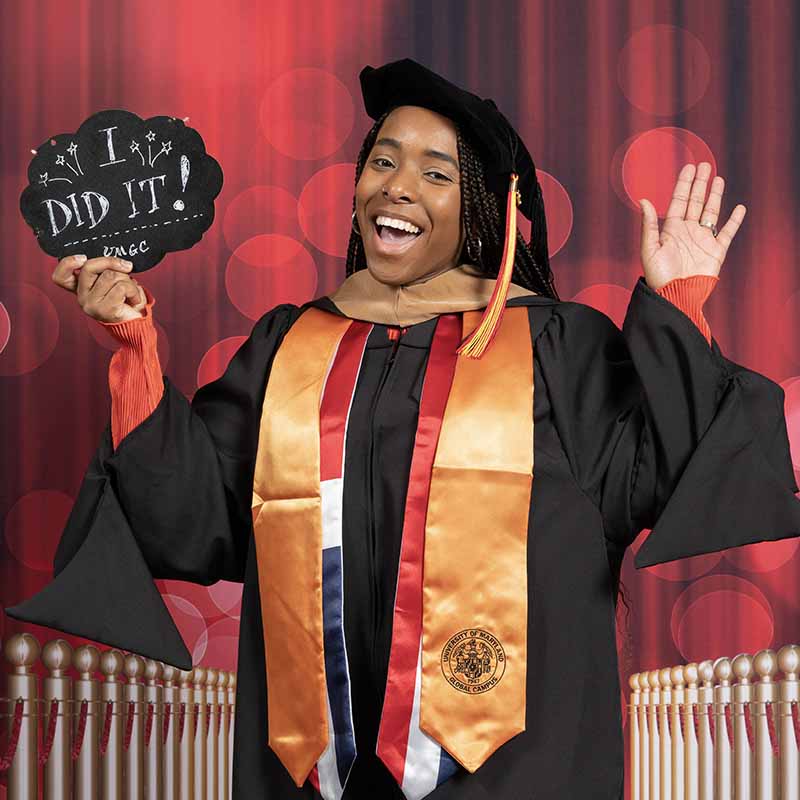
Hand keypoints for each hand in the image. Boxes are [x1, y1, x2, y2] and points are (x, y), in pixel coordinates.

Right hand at [52, 255, 147, 322]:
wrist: (137, 325)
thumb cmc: (126, 301)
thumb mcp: (114, 282)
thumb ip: (106, 270)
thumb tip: (116, 261)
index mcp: (80, 289)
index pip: (61, 277)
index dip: (67, 263)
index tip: (82, 257)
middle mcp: (82, 297)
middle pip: (89, 267)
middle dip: (112, 262)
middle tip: (127, 267)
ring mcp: (91, 305)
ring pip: (110, 275)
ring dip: (128, 280)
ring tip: (132, 291)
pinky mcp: (105, 310)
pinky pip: (121, 287)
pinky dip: (134, 290)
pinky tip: (135, 299)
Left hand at [639, 162, 745, 290]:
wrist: (676, 295)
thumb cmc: (659, 276)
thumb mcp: (649, 250)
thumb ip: (649, 225)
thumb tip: (643, 201)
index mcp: (671, 230)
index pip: (679, 202)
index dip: (684, 185)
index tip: (689, 168)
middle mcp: (687, 232)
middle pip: (695, 202)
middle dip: (700, 184)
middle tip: (704, 165)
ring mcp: (702, 240)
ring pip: (711, 212)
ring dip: (715, 196)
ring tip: (718, 178)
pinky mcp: (716, 251)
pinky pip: (727, 232)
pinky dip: (734, 221)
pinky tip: (738, 208)